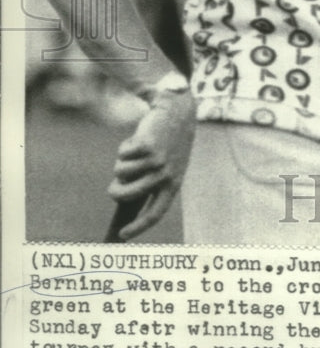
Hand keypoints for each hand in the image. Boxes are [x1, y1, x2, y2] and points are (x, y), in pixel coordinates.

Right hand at [108, 89, 195, 239]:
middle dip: (115, 192)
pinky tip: (140, 137)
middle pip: (127, 195)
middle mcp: (165, 176)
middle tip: (113, 188)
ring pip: (121, 172)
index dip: (138, 227)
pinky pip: (123, 154)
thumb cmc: (169, 143)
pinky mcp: (147, 146)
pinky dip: (125, 146)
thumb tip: (123, 201)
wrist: (178, 112)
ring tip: (137, 151)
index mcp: (173, 185)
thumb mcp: (166, 166)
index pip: (155, 214)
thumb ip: (150, 183)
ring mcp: (156, 161)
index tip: (122, 235)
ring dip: (123, 161)